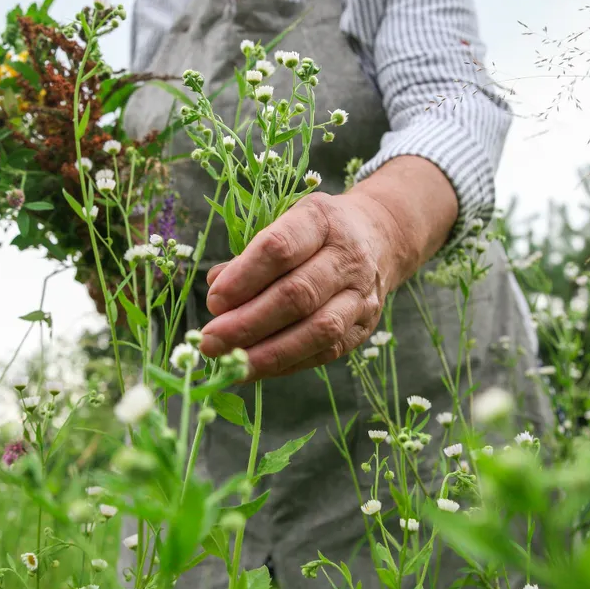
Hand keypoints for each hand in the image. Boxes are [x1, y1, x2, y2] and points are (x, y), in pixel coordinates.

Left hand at [197, 192, 404, 380]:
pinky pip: (326, 351)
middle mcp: (348, 257)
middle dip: (248, 323)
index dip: (243, 277)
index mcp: (322, 220)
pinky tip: (256, 368)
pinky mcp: (364, 326)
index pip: (280, 249)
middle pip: (297, 295)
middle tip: (211, 340)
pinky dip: (287, 363)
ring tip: (230, 363)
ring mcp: (361, 295)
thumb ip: (250, 256)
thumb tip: (216, 285)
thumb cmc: (316, 233)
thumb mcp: (286, 224)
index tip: (214, 301)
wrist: (379, 238)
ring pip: (317, 330)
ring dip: (268, 352)